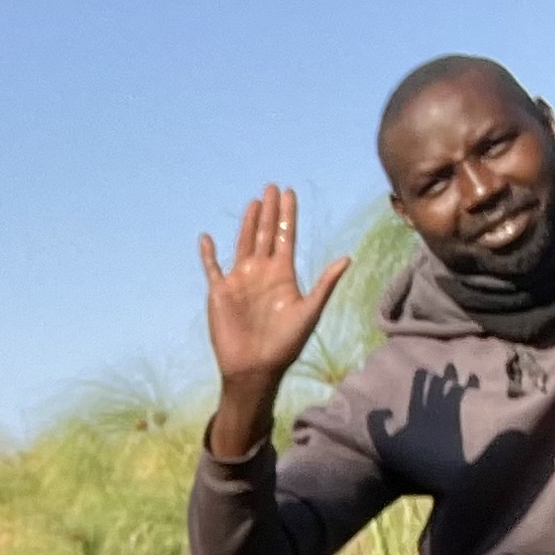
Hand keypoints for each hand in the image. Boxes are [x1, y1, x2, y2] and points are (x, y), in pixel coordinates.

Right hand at [199, 188, 348, 459]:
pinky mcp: (220, 292)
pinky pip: (212, 268)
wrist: (255, 368)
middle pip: (267, 234)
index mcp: (283, 274)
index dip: (289, 214)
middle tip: (272, 186)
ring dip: (248, 223)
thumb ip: (324, 284)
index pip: (287, 236)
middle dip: (270, 211)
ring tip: (254, 202)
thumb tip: (347, 258)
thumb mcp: (310, 312)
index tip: (290, 192)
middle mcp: (262, 273)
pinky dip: (208, 254)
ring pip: (244, 243)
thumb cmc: (285, 344)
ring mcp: (240, 281)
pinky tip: (206, 238)